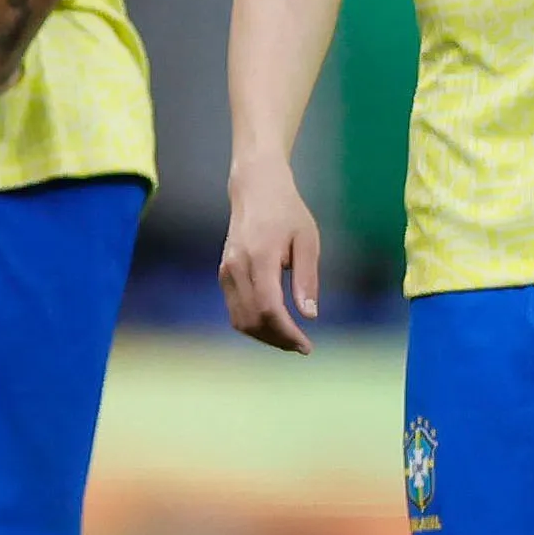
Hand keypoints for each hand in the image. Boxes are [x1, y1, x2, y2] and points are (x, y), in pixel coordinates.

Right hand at [219, 160, 321, 354]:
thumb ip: (307, 278)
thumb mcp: (308, 240)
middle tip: (302, 346)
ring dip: (264, 336)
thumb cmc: (287, 211)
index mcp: (259, 257)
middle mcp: (236, 268)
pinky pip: (234, 309)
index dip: (287, 332)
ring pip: (239, 319)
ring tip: (289, 338)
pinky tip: (273, 323)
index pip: (268, 308)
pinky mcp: (223, 273)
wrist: (255, 188)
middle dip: (277, 339)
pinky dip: (253, 324)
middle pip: (252, 319)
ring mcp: (226, 271)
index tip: (307, 345)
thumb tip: (310, 315)